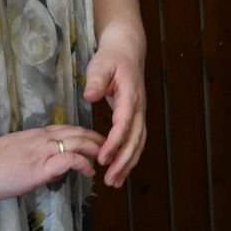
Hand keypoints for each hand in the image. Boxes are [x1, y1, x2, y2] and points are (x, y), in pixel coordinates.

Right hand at [0, 123, 105, 202]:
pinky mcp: (42, 166)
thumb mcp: (12, 153)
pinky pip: (71, 159)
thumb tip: (34, 163)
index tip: (93, 140)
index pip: (66, 129)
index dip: (83, 134)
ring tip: (106, 158)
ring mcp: (44, 151)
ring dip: (96, 149)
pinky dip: (84, 164)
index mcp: (35, 135)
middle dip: (97, 138)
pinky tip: (90, 171)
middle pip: (78, 132)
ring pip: (79, 142)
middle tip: (109, 146)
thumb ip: (27, 154)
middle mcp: (42, 138)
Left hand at [84, 31, 147, 187]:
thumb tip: (90, 96)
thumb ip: (96, 81)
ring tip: (116, 181)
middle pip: (135, 140)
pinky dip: (130, 156)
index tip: (103, 159)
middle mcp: (139, 108)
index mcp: (130, 97)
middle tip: (111, 180)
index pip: (124, 125)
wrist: (128, 49)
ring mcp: (140, 113)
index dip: (114, 144)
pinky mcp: (136, 116)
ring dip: (128, 163)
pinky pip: (136, 139)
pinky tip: (120, 167)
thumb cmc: (112, 57)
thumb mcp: (101, 65)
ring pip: (138, 143)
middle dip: (124, 162)